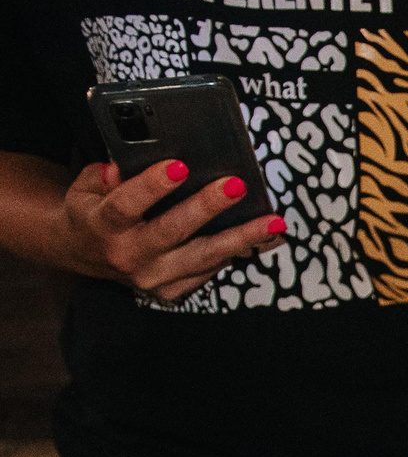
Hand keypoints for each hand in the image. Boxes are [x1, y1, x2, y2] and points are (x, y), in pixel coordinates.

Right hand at [58, 159, 282, 299]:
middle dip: (207, 207)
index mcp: (102, 226)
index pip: (127, 205)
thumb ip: (103, 177)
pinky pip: (209, 270)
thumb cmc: (92, 212)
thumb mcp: (85, 189)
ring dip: (242, 238)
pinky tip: (262, 237)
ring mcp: (152, 278)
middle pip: (173, 231)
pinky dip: (236, 252)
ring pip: (203, 256)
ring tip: (272, 222)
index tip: (179, 166)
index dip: (152, 186)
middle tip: (236, 186)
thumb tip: (122, 165)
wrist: (85, 254)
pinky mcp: (171, 291)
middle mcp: (128, 256)